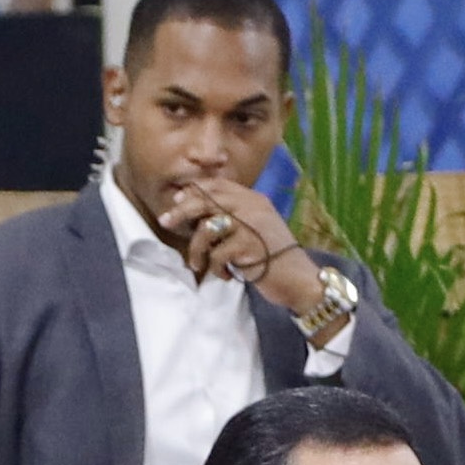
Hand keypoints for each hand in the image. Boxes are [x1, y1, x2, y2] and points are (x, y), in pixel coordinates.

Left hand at [147, 172, 319, 303]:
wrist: (299, 279)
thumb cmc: (273, 257)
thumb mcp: (255, 229)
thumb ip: (233, 217)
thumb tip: (196, 214)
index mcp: (254, 200)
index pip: (218, 185)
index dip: (195, 190)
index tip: (177, 200)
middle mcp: (253, 207)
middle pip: (207, 201)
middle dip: (182, 211)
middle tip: (165, 222)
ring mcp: (252, 225)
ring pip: (206, 229)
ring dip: (197, 251)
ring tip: (199, 265)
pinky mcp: (250, 246)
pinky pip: (217, 254)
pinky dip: (216, 269)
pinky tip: (227, 276)